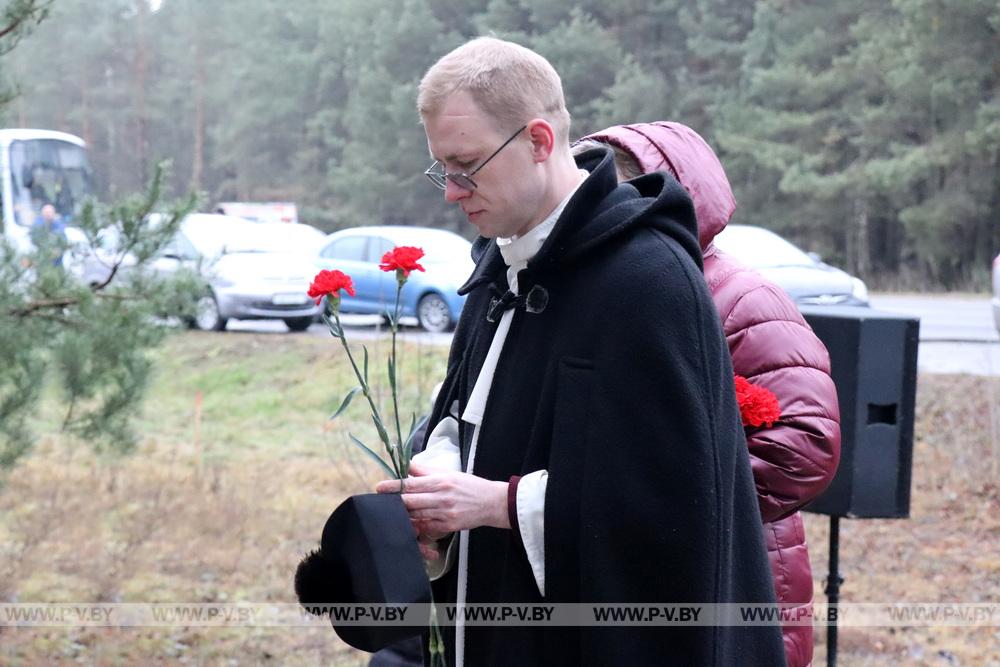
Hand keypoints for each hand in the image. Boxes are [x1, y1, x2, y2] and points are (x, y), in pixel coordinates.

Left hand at [375, 464, 509, 539]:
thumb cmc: (470, 486)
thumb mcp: (449, 473)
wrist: (492, 503)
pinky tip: (411, 523)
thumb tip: (408, 466)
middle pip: (410, 501)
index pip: (411, 484)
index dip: (393, 486)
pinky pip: (427, 527)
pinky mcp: (449, 526)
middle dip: (394, 502)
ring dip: (404, 515)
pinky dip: (417, 525)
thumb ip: (427, 471)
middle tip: (381, 502)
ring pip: (416, 516)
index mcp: (440, 481)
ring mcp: (445, 513)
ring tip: (394, 513)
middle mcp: (441, 497)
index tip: (380, 488)